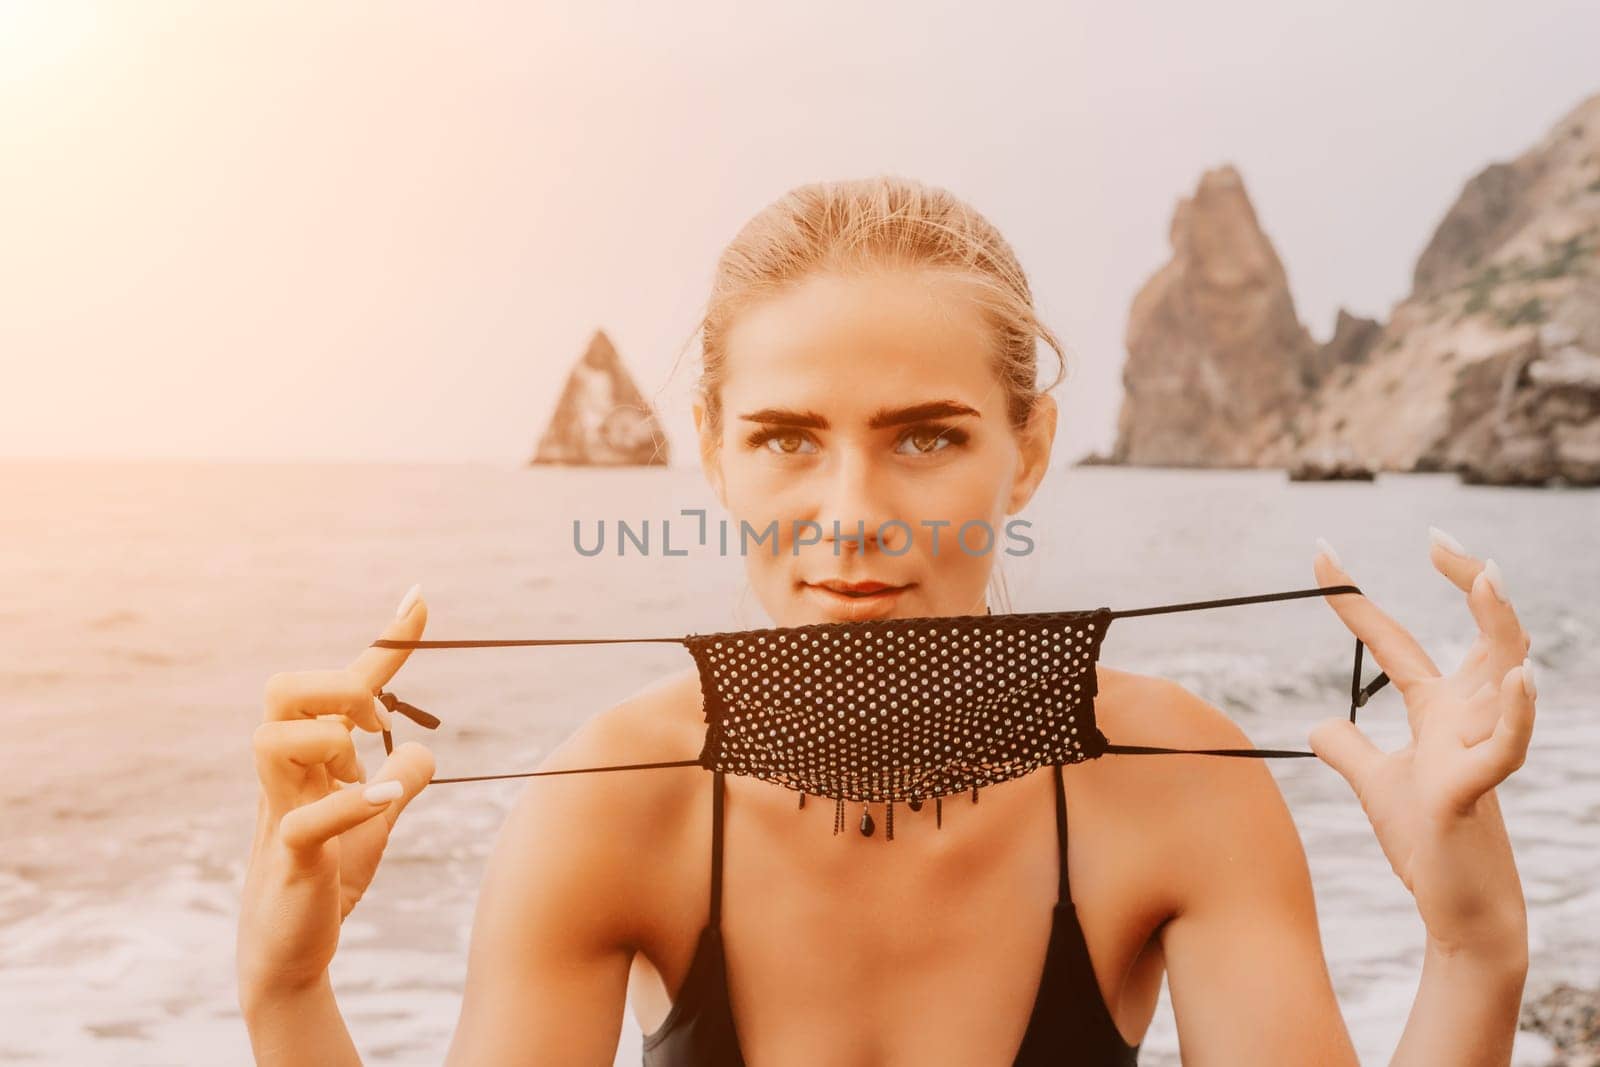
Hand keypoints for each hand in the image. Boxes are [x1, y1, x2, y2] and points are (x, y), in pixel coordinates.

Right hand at [237, 585, 436, 1003]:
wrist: (291, 954)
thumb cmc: (327, 878)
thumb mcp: (376, 821)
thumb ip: (400, 782)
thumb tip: (424, 748)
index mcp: (311, 756)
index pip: (343, 685)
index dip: (388, 644)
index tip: (421, 597)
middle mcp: (289, 774)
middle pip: (281, 692)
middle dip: (333, 686)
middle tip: (376, 720)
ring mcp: (283, 814)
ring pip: (269, 743)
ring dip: (325, 736)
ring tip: (364, 757)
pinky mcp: (292, 861)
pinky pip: (305, 822)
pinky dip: (348, 804)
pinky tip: (385, 800)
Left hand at [1308, 531, 1534, 956]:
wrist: (1457, 909)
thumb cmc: (1427, 844)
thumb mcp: (1375, 786)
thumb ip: (1350, 750)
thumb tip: (1318, 726)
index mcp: (1437, 711)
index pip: (1395, 640)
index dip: (1354, 600)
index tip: (1321, 555)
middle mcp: (1466, 716)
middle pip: (1481, 633)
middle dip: (1467, 579)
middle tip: (1438, 535)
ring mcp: (1477, 747)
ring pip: (1504, 671)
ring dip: (1498, 623)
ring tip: (1484, 575)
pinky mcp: (1479, 787)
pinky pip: (1507, 744)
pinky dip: (1514, 711)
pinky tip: (1519, 678)